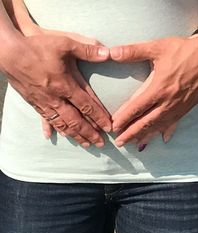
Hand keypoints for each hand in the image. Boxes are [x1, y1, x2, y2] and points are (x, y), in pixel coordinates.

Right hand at [0, 32, 110, 147]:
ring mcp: (45, 103)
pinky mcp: (34, 103)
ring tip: (86, 144)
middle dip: (90, 133)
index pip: (87, 106)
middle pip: (76, 121)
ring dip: (76, 136)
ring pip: (63, 125)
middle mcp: (56, 99)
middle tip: (100, 144)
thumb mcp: (65, 44)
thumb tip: (108, 53)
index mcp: (66, 85)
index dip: (99, 118)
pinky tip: (50, 137)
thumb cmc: (37, 48)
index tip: (109, 128)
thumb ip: (87, 51)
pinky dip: (51, 129)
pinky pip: (45, 120)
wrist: (10, 53)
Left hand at [110, 36, 197, 147]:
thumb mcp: (159, 48)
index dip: (124, 118)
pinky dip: (167, 132)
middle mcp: (167, 102)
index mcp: (158, 89)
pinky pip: (174, 124)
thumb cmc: (185, 51)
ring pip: (158, 127)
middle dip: (131, 133)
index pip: (136, 108)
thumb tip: (112, 52)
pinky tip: (163, 139)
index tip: (114, 127)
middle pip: (145, 122)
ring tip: (134, 144)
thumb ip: (134, 51)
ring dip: (145, 136)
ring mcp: (177, 108)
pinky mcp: (185, 108)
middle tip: (119, 142)